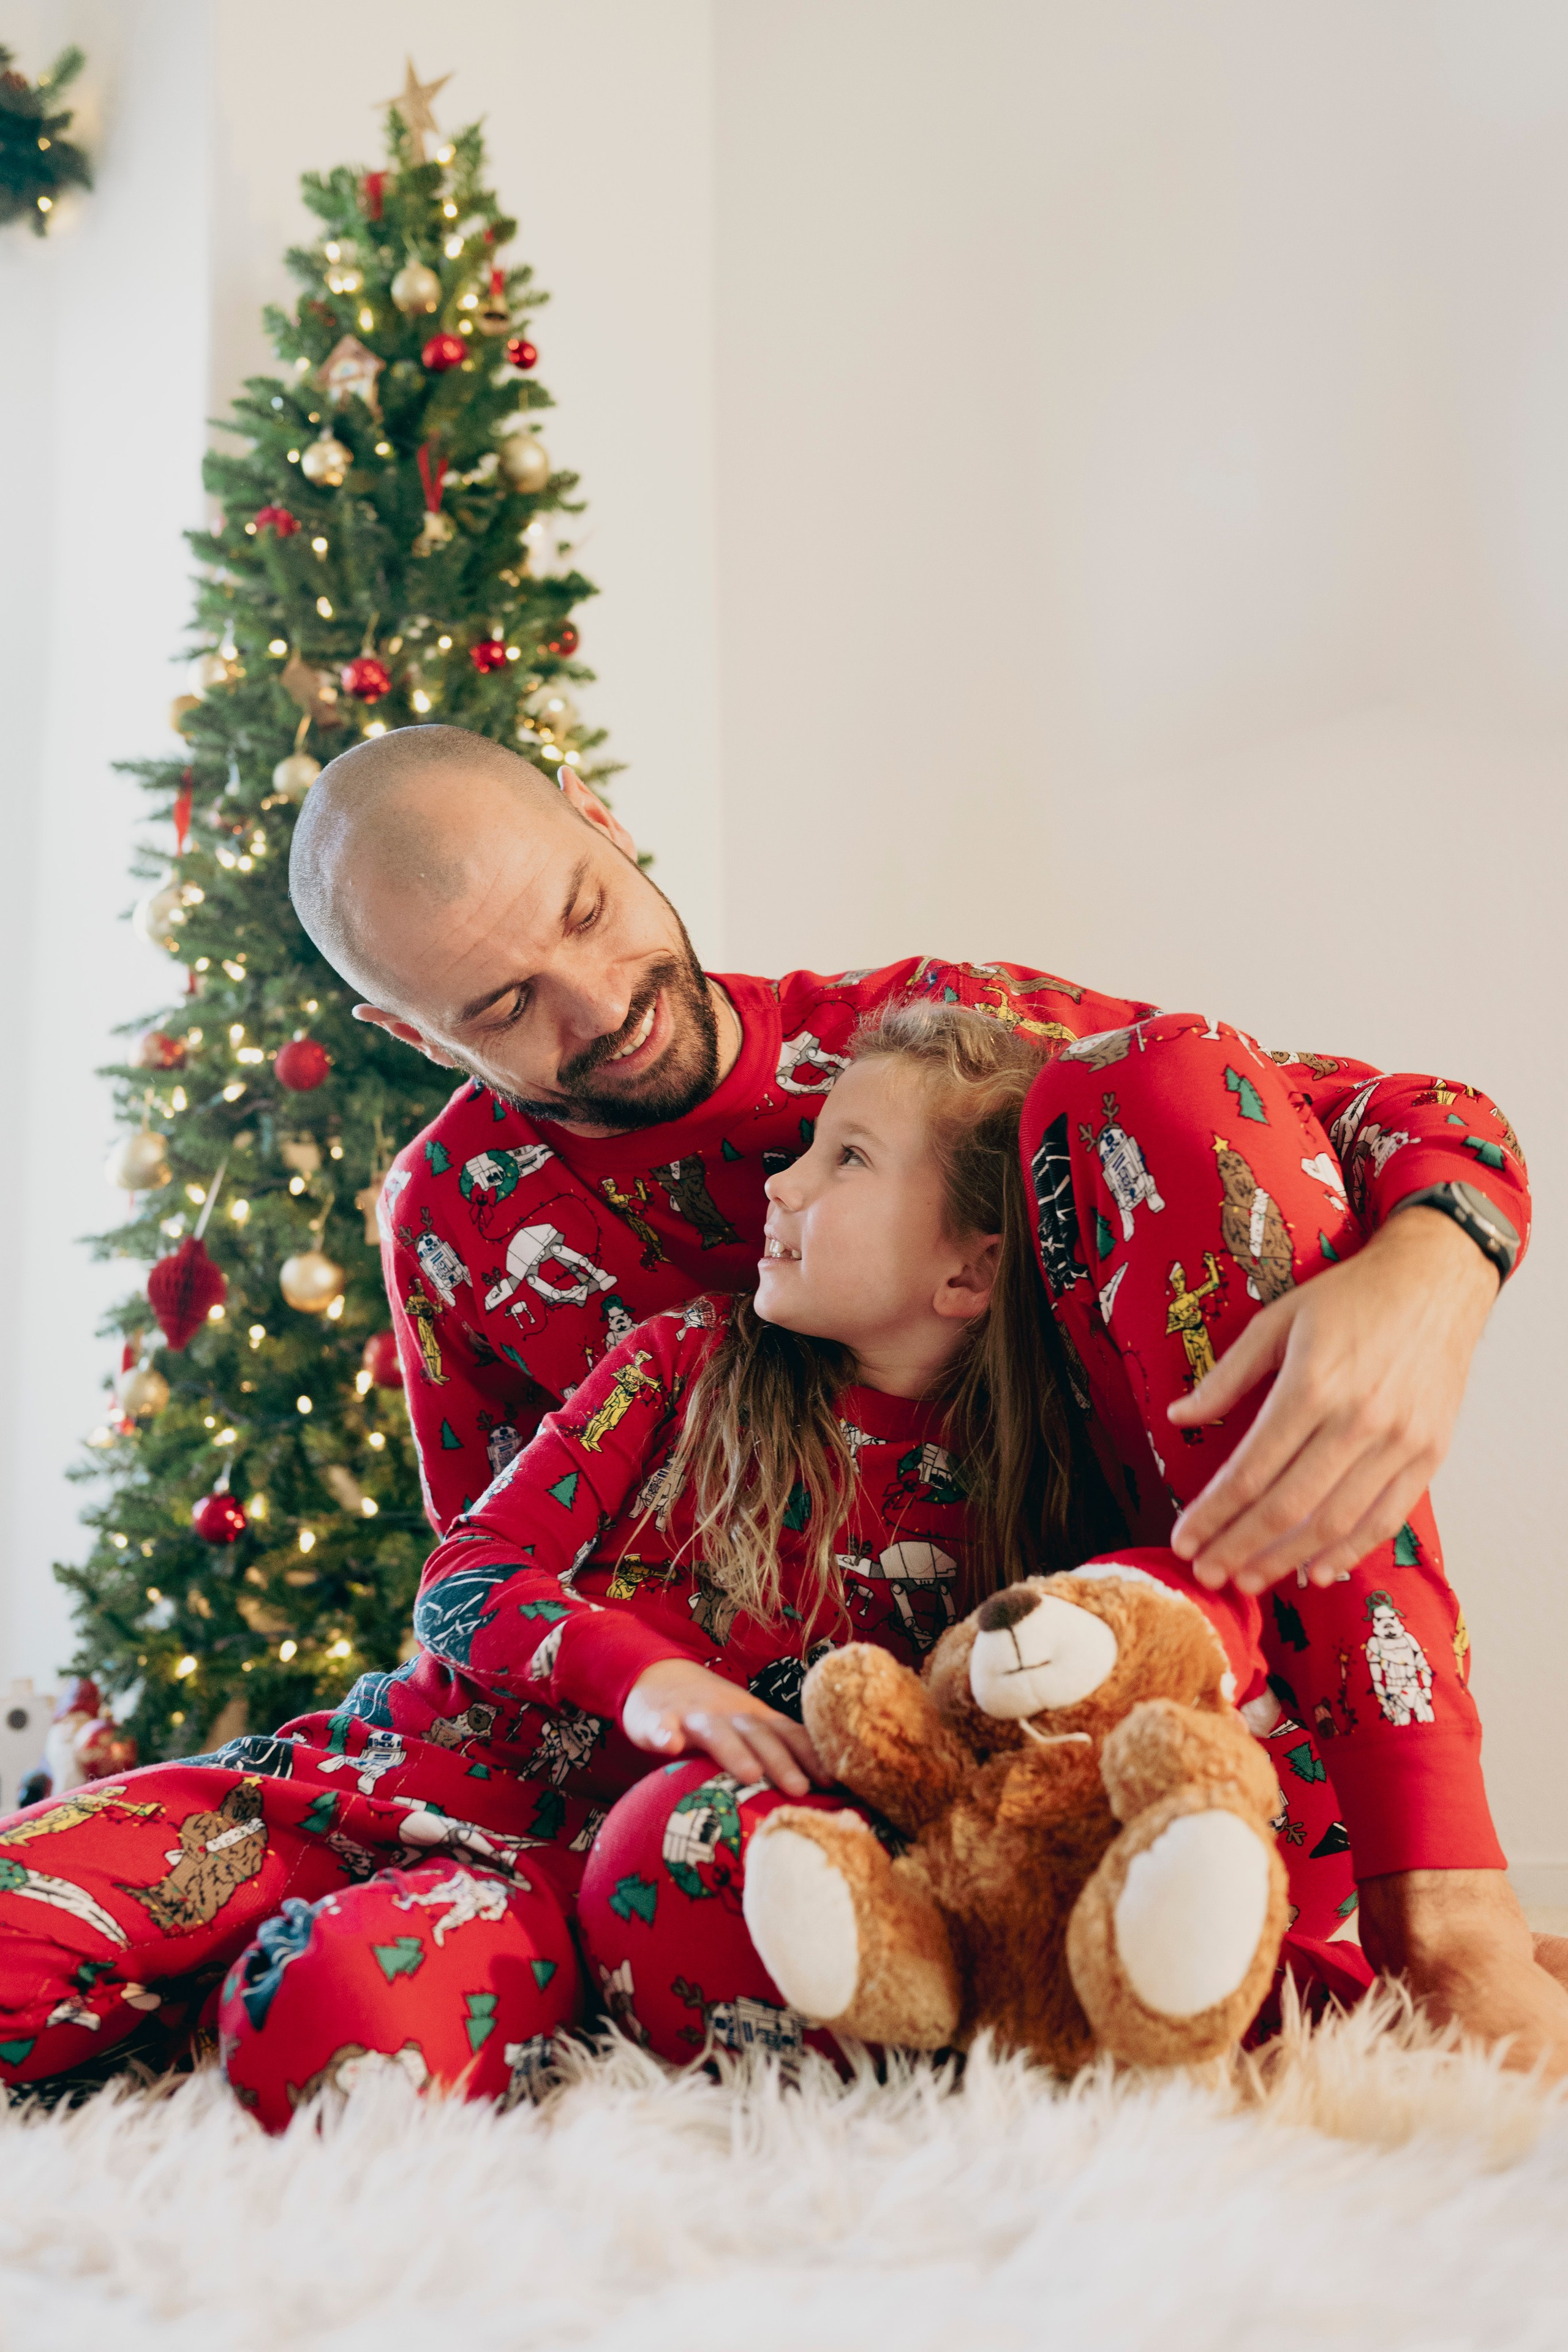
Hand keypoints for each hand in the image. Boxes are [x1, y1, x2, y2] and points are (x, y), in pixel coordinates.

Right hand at [622, 1657, 823, 1793]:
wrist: (658, 1676)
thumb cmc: (713, 1715)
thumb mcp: (745, 1727)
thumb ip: (772, 1751)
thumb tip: (816, 1793)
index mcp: (754, 1718)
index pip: (788, 1734)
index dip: (811, 1755)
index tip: (833, 1782)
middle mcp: (729, 1714)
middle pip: (758, 1735)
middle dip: (781, 1761)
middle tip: (800, 1789)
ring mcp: (693, 1716)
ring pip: (716, 1732)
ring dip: (734, 1751)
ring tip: (749, 1774)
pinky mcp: (657, 1720)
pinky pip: (660, 1727)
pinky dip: (664, 1735)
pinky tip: (668, 1745)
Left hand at [1167, 1207, 1498, 1592]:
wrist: (1436, 1280)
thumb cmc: (1351, 1297)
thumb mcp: (1277, 1320)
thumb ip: (1228, 1376)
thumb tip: (1180, 1417)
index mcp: (1311, 1386)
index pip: (1250, 1470)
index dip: (1212, 1513)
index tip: (1183, 1541)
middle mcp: (1356, 1420)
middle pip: (1286, 1506)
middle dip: (1239, 1548)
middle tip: (1205, 1575)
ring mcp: (1399, 1442)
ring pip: (1334, 1522)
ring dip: (1286, 1560)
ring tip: (1248, 1580)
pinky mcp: (1429, 1454)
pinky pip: (1385, 1518)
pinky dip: (1350, 1552)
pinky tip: (1316, 1572)